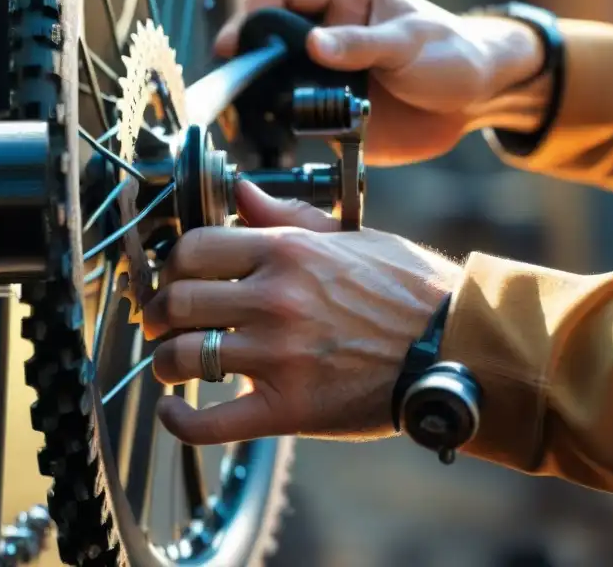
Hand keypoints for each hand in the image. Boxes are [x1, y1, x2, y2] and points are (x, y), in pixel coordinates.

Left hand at [143, 180, 461, 444]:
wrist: (456, 345)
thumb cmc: (409, 289)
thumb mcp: (352, 236)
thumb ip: (288, 216)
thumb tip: (240, 191)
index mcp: (288, 252)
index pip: (193, 249)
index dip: (170, 265)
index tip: (171, 279)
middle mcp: (276, 298)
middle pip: (176, 302)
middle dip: (156, 314)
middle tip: (159, 324)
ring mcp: (279, 355)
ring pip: (183, 358)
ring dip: (164, 363)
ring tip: (171, 366)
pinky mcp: (289, 407)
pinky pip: (211, 421)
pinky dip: (180, 421)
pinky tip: (174, 413)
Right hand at [216, 0, 545, 165]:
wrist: (477, 97)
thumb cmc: (452, 53)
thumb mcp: (410, 43)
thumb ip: (362, 44)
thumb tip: (313, 45)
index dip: (251, 14)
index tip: (238, 46)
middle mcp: (325, 33)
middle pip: (265, 37)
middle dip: (244, 60)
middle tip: (234, 90)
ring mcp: (324, 73)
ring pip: (271, 79)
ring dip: (255, 97)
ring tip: (243, 120)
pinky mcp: (329, 110)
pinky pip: (293, 118)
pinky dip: (278, 129)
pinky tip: (270, 140)